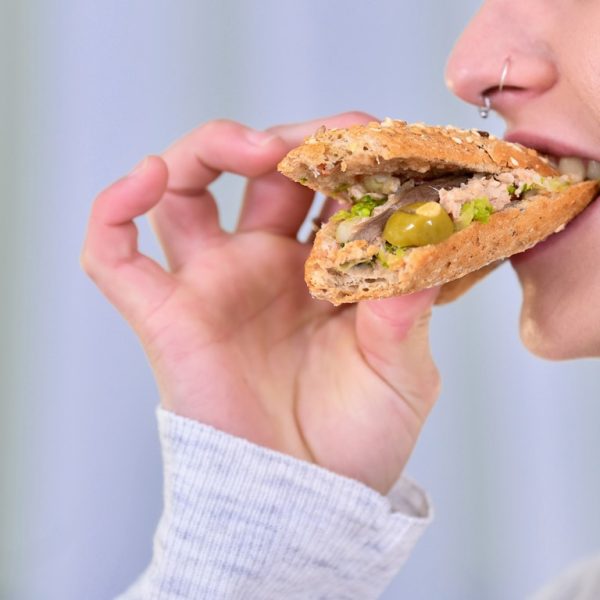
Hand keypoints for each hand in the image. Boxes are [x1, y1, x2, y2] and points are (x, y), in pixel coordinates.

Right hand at [82, 113, 440, 493]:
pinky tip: (142, 180)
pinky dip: (113, 210)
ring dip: (208, 149)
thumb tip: (420, 248)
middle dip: (286, 141)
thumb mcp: (400, 372)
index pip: (328, 186)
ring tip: (249, 148)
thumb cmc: (358, 440)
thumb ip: (406, 312)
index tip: (379, 143)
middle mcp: (264, 266)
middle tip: (317, 144)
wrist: (307, 501)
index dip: (349, 156)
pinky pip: (114, 255)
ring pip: (182, 190)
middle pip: (256, 171)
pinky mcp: (167, 318)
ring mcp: (212, 287)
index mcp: (324, 269)